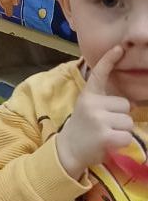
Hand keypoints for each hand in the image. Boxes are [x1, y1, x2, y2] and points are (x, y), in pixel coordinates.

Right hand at [56, 45, 133, 178]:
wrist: (67, 152)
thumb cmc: (82, 131)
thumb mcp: (88, 110)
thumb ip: (105, 103)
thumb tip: (132, 105)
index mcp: (88, 96)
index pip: (99, 74)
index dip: (109, 60)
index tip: (119, 48)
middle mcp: (92, 104)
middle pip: (125, 106)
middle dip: (120, 118)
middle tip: (105, 127)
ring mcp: (98, 119)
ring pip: (128, 121)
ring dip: (122, 131)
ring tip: (106, 136)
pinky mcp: (105, 135)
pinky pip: (127, 136)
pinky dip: (122, 143)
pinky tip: (108, 144)